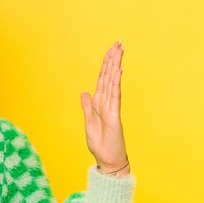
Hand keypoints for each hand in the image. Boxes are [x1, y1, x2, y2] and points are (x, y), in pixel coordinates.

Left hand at [80, 41, 128, 176]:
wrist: (107, 160)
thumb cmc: (100, 143)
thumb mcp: (88, 122)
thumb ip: (87, 107)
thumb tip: (84, 92)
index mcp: (99, 103)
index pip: (103, 79)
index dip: (106, 64)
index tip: (112, 50)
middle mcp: (106, 102)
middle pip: (109, 76)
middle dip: (113, 59)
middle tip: (118, 42)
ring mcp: (111, 108)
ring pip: (112, 82)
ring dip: (115, 66)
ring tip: (119, 50)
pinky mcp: (113, 116)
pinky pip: (114, 96)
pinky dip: (116, 82)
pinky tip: (118, 71)